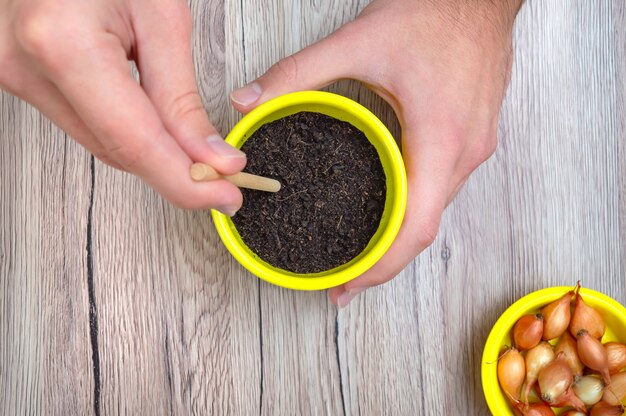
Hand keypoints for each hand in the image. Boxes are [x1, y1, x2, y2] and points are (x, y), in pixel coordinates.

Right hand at [0, 0, 244, 214]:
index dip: (185, 181)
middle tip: (225, 179)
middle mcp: (26, 68)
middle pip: (117, 150)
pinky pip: (85, 124)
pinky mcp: (22, 77)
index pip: (134, 143)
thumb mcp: (160, 14)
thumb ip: (181, 94)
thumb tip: (210, 157)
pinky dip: (128, 133)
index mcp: (62, 44)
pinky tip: (159, 132)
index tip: (226, 196)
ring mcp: (16, 76)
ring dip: (154, 153)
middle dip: (177, 172)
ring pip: (102, 143)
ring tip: (200, 155)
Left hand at [230, 0, 522, 304]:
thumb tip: (249, 101)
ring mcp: (476, 149)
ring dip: (400, 237)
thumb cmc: (433, 14)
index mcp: (440, 137)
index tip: (349, 284)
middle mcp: (465, 153)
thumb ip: (297, 73)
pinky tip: (389, 210)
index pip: (416, 225)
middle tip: (345, 279)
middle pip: (425, 228)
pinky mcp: (474, 139)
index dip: (382, 265)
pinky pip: (442, 189)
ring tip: (362, 252)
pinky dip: (414, 208)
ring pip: (436, 211)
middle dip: (385, 261)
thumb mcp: (357, 41)